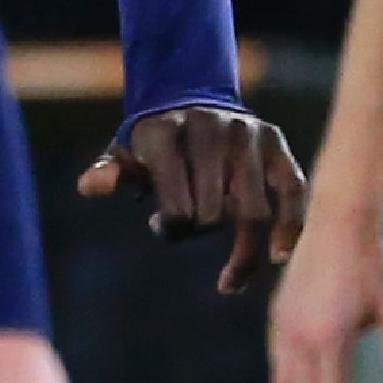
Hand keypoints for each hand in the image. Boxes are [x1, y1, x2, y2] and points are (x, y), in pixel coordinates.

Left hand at [80, 103, 306, 288]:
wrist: (192, 102)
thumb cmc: (154, 145)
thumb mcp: (126, 154)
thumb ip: (111, 172)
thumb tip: (89, 186)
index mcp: (168, 132)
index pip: (177, 207)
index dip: (171, 228)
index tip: (161, 225)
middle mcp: (212, 129)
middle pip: (214, 214)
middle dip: (201, 231)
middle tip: (191, 227)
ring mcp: (248, 136)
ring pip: (253, 212)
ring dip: (243, 255)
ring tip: (230, 281)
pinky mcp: (276, 145)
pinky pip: (292, 192)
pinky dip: (289, 227)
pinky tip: (278, 257)